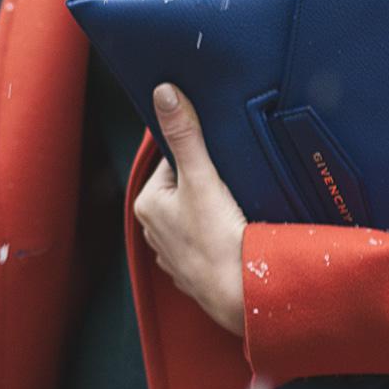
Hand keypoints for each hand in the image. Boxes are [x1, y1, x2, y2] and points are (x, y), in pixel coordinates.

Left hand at [133, 83, 246, 336]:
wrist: (241, 296)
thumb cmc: (218, 241)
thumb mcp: (202, 179)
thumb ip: (185, 135)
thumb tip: (164, 93)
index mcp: (148, 204)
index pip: (175, 161)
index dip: (203, 158)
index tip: (223, 165)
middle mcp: (153, 229)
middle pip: (187, 187)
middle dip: (210, 183)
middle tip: (233, 189)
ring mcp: (174, 252)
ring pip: (197, 214)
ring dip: (216, 208)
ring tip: (236, 211)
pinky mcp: (195, 268)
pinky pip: (207, 238)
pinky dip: (220, 233)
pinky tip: (236, 233)